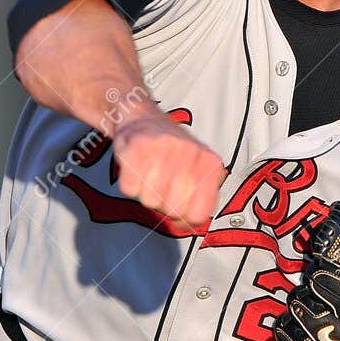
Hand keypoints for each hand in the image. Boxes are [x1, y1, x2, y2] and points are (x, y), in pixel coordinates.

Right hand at [112, 114, 228, 231]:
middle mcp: (189, 152)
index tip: (178, 210)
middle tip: (161, 186)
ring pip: (150, 200)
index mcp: (210, 163)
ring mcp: (163, 148)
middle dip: (164, 204)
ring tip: (149, 173)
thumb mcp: (198, 171)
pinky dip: (129, 184)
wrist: (142, 117)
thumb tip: (186, 224)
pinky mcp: (136, 147)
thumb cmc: (171, 152)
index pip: (199, 214)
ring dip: (145, 193)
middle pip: (173, 209)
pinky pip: (129, 189)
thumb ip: (200, 199)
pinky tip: (136, 168)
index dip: (184, 218)